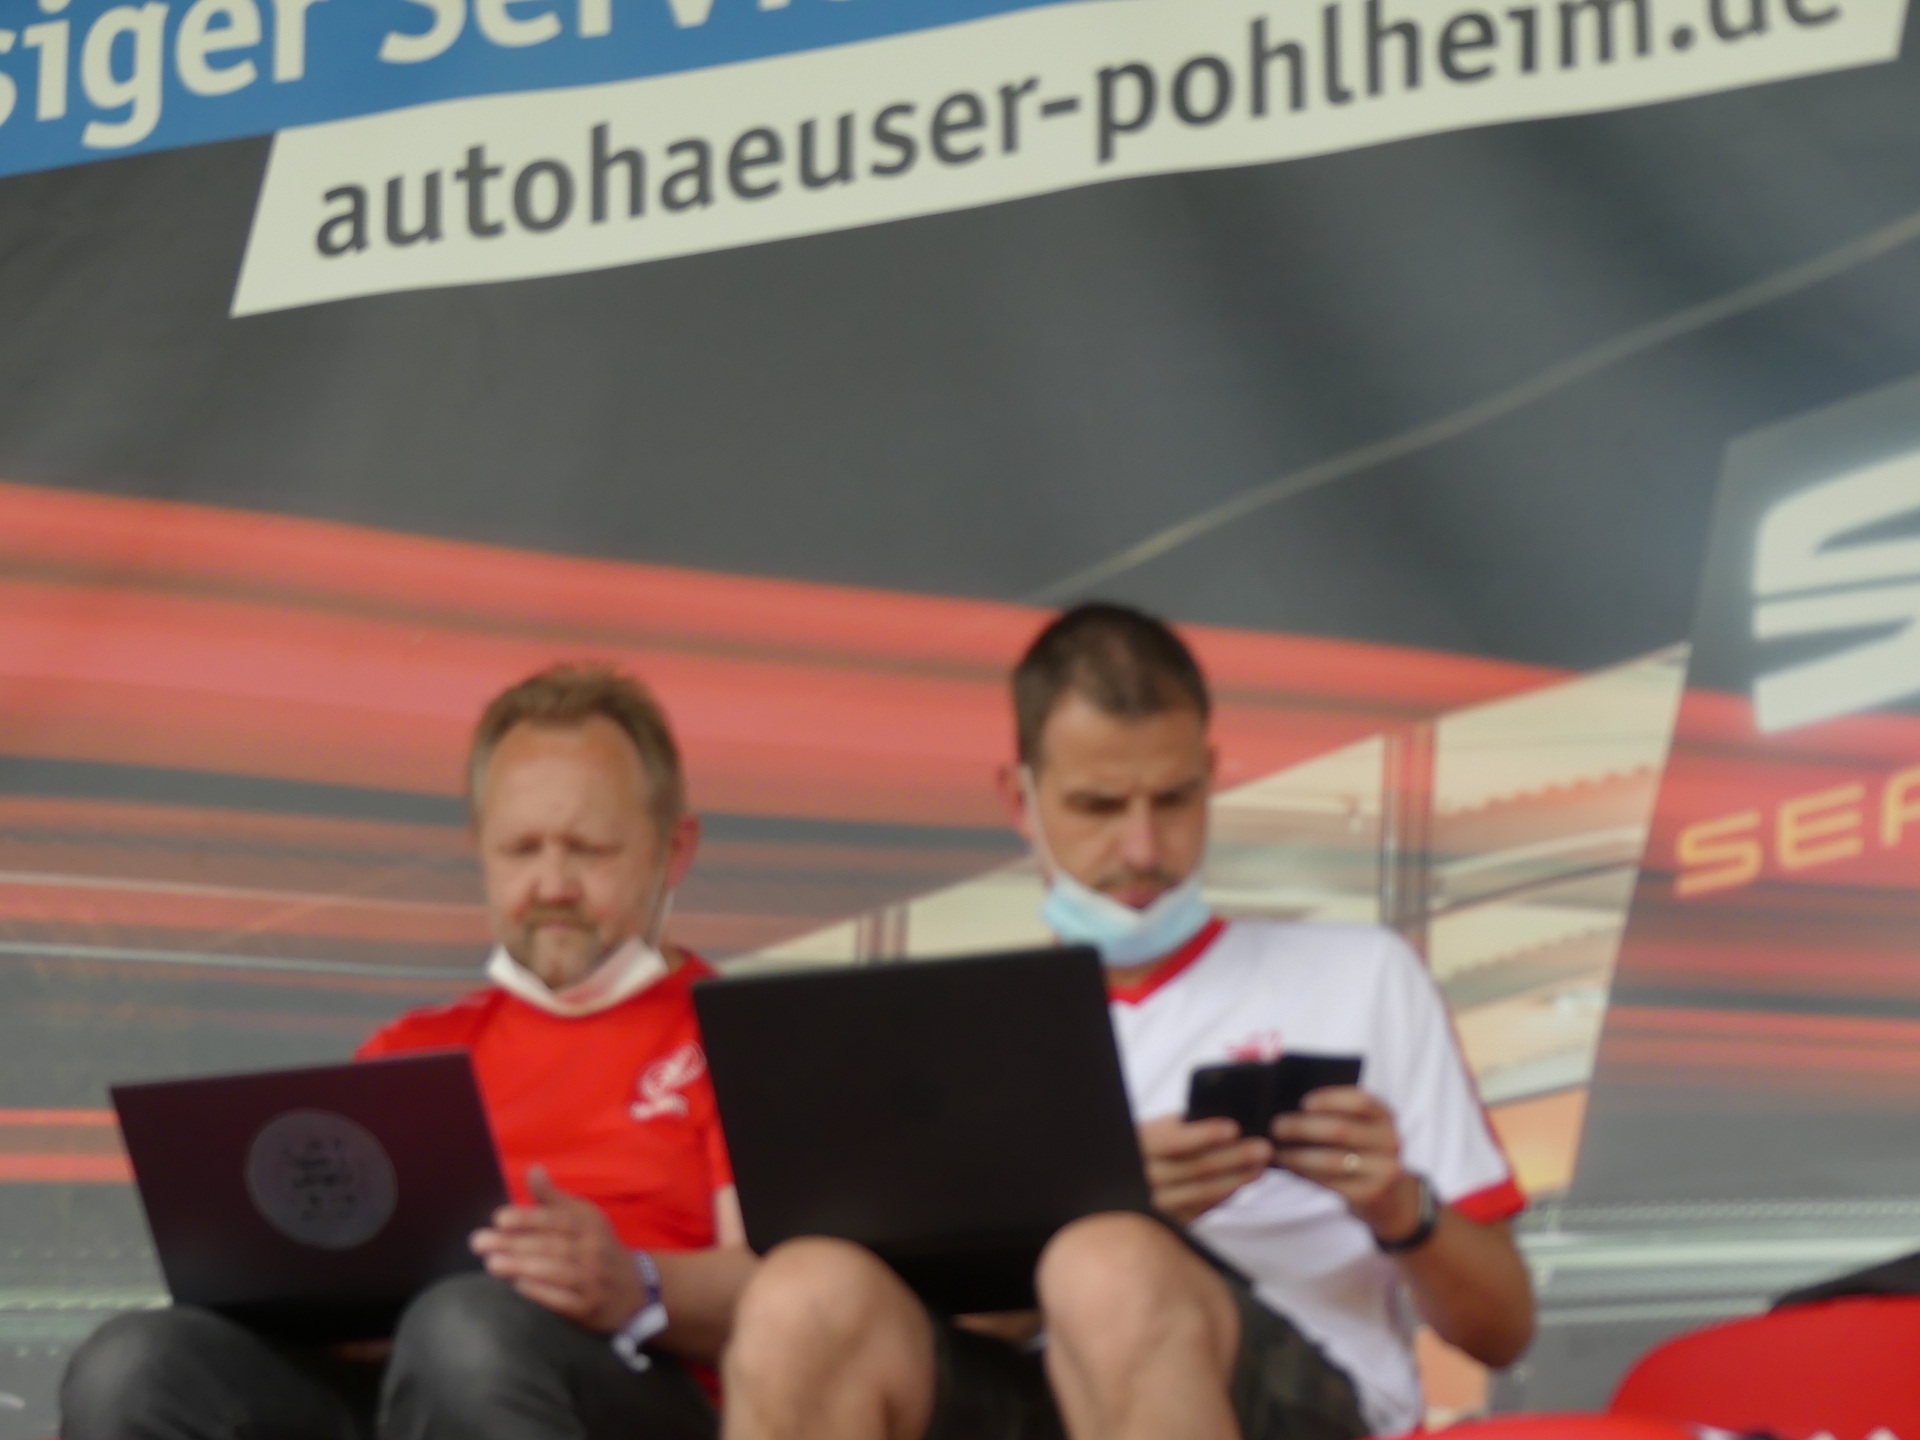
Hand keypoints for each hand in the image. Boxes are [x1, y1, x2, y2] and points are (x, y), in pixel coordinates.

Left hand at [469, 1165, 644, 1331]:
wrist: (633, 1289)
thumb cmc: (596, 1247)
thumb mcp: (583, 1217)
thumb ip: (553, 1198)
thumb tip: (533, 1169)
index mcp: (589, 1224)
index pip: (558, 1219)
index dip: (529, 1218)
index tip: (499, 1219)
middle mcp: (593, 1249)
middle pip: (552, 1245)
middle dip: (514, 1243)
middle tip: (480, 1242)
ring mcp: (593, 1279)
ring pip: (557, 1272)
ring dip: (523, 1267)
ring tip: (492, 1263)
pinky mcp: (589, 1306)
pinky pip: (565, 1300)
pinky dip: (542, 1292)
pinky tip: (519, 1285)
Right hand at [1139, 1115, 1272, 1224]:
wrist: (1125, 1181)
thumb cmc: (1145, 1148)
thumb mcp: (1153, 1130)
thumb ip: (1182, 1125)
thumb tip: (1227, 1121)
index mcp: (1137, 1144)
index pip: (1173, 1139)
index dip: (1205, 1134)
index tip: (1234, 1128)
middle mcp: (1143, 1177)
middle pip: (1194, 1167)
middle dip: (1233, 1157)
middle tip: (1263, 1148)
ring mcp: (1155, 1204)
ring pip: (1202, 1191)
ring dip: (1236, 1178)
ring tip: (1260, 1165)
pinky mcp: (1168, 1222)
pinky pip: (1202, 1209)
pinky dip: (1225, 1195)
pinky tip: (1243, 1183)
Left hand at [1269, 1087, 1421, 1242]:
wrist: (1392, 1197)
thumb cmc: (1364, 1152)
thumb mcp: (1363, 1129)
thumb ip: (1337, 1115)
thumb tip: (1290, 1108)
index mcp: (1385, 1117)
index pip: (1361, 1101)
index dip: (1331, 1099)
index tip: (1304, 1102)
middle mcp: (1389, 1142)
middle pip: (1342, 1130)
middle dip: (1303, 1127)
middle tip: (1276, 1126)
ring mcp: (1383, 1170)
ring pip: (1332, 1160)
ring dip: (1298, 1155)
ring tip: (1278, 1151)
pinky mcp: (1370, 1195)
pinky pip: (1331, 1182)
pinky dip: (1306, 1174)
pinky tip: (1291, 1168)